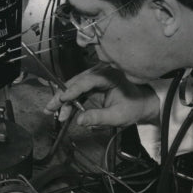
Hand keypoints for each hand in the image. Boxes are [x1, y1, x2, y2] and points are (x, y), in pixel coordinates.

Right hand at [45, 64, 159, 127]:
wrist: (142, 103)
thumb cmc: (133, 107)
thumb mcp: (118, 116)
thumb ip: (98, 118)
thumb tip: (79, 121)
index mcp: (110, 75)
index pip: (87, 81)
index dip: (72, 90)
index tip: (62, 99)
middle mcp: (101, 72)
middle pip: (76, 82)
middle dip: (62, 96)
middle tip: (50, 108)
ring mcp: (96, 76)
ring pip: (74, 86)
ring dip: (63, 99)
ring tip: (53, 112)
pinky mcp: (93, 83)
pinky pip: (78, 90)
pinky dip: (70, 100)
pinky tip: (63, 110)